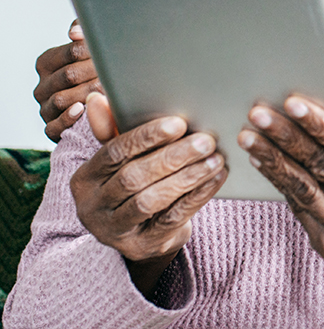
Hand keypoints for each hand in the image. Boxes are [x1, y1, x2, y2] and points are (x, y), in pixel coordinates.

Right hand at [34, 20, 101, 140]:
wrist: (99, 105)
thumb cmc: (94, 70)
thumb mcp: (89, 48)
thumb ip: (83, 32)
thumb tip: (75, 32)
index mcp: (47, 62)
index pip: (71, 51)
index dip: (94, 51)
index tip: (112, 51)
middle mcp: (43, 86)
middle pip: (69, 75)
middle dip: (94, 72)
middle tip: (117, 71)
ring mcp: (45, 108)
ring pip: (62, 99)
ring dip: (88, 94)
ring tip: (108, 89)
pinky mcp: (51, 128)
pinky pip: (54, 126)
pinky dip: (68, 118)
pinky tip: (82, 109)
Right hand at [71, 94, 226, 296]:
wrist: (141, 231)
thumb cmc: (133, 181)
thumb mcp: (121, 158)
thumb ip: (112, 129)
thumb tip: (97, 97)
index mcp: (85, 179)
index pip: (114, 152)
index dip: (146, 137)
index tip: (179, 123)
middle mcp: (92, 207)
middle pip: (134, 177)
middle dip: (174, 156)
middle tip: (206, 140)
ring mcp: (114, 232)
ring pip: (151, 201)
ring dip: (188, 176)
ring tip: (215, 158)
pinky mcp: (141, 247)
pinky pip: (172, 219)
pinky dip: (197, 196)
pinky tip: (216, 178)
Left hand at [238, 98, 323, 307]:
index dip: (320, 125)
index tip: (293, 102)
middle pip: (320, 167)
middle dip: (286, 137)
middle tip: (259, 114)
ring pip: (302, 188)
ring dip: (272, 159)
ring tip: (248, 136)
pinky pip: (298, 208)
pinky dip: (278, 182)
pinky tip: (261, 161)